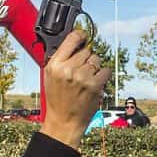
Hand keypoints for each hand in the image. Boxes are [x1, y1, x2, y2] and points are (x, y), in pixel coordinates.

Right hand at [40, 31, 109, 149]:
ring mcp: (82, 77)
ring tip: (86, 80)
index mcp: (55, 65)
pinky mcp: (94, 85)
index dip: (80, 35)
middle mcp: (68, 69)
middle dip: (85, 59)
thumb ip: (61, 59)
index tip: (84, 36)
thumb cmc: (58, 100)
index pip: (72, 39)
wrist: (64, 121)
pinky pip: (105, 71)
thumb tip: (75, 43)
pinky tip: (94, 84)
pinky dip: (103, 76)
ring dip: (94, 68)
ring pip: (96, 60)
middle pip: (86, 51)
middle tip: (80, 73)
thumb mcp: (50, 77)